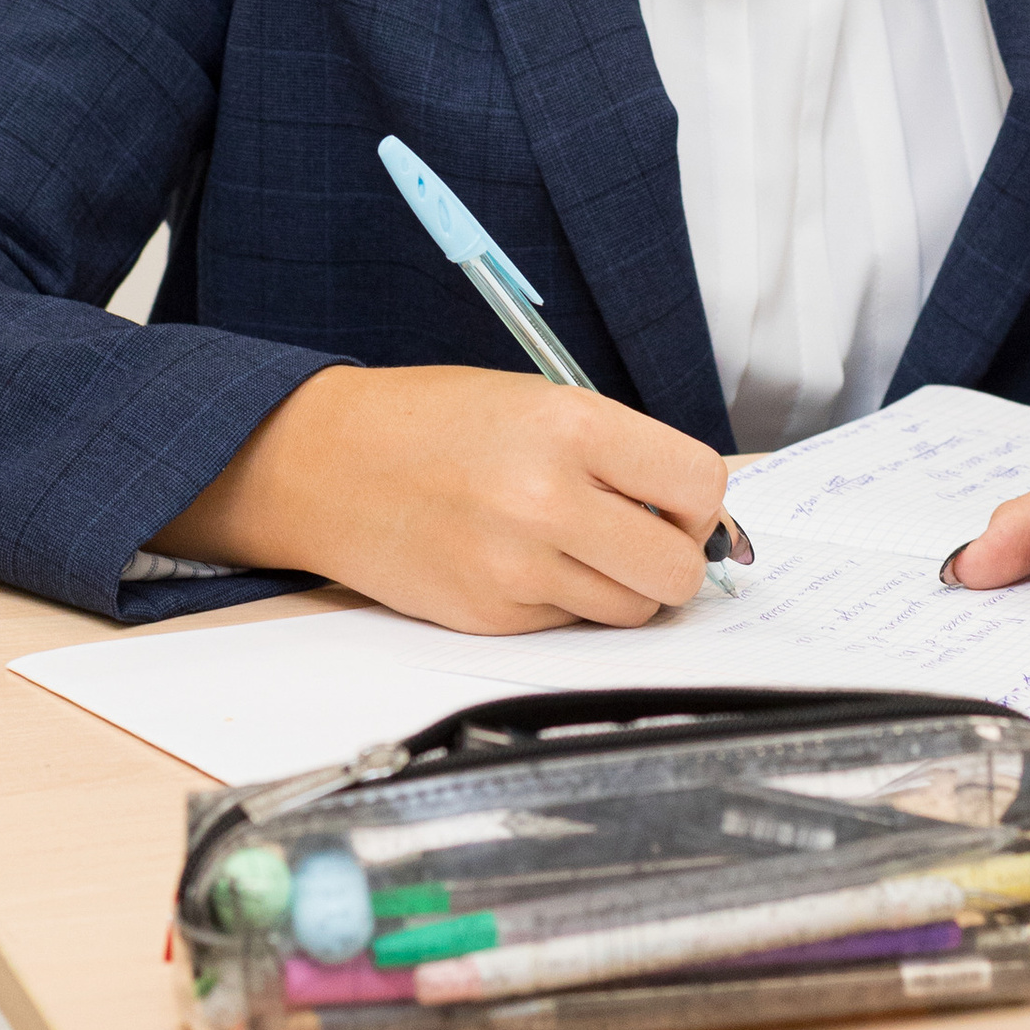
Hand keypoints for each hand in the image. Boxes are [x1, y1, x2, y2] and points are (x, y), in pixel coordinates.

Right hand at [148, 364, 732, 635]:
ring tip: (578, 547)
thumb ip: (616, 453)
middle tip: (646, 539)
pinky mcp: (491, 619)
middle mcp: (550, 499)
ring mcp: (518, 569)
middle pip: (678, 569)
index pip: (699, 484)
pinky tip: (522, 562)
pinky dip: (566, 604)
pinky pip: (571, 628)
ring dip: (623, 588)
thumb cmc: (435, 422)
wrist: (329, 463)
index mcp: (571, 426)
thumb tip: (693, 517)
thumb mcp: (535, 402)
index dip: (700, 502)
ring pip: (633, 611)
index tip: (680, 503)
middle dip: (676, 559)